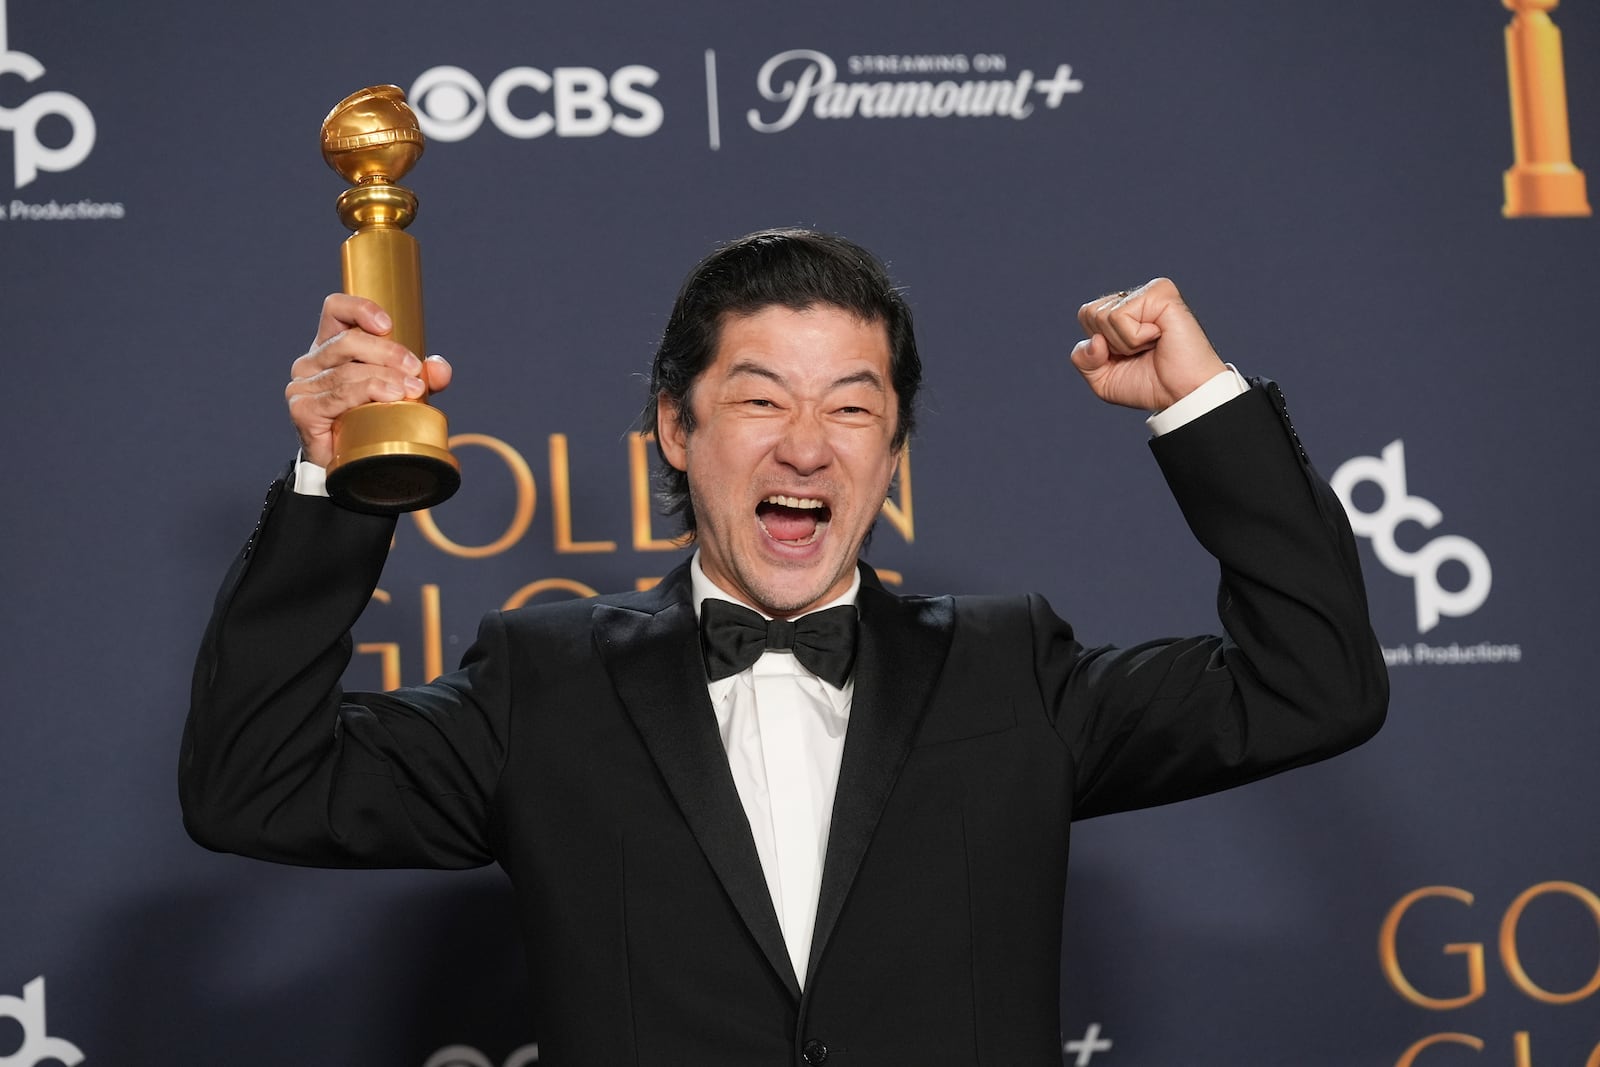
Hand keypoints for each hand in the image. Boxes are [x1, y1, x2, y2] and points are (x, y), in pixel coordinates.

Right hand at [285, 294, 452, 466]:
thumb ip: (421, 376)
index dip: (360, 309)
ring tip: (411, 388)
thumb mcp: (401, 391)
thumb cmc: (370, 422)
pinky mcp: (303, 410)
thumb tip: (439, 367)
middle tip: (415, 369)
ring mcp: (303, 386)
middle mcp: (311, 362)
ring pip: (347, 371)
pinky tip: (390, 397)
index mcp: (330, 347)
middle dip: (388, 352)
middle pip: (348, 342)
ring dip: (385, 377)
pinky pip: (339, 396)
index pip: (336, 310)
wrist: (350, 466)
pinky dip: (368, 393)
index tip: (388, 325)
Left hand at [1071, 278, 1225, 411]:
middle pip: (1089, 314)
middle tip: (1141, 352)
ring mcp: (1148, 293)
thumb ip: (1083, 359)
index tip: (1128, 356)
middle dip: (1110, 345)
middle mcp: (1135, 297)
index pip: (1086, 316)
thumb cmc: (1150, 385)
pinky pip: (1119, 315)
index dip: (1099, 347)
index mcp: (1122, 311)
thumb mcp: (1103, 380)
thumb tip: (1094, 339)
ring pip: (1103, 316)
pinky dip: (1134, 337)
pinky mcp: (1160, 292)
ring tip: (1152, 345)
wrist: (1182, 394)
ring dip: (1125, 343)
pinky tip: (1158, 337)